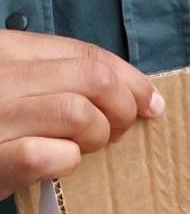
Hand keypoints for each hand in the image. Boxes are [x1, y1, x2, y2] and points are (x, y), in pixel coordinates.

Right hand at [0, 30, 164, 199]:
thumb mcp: (19, 86)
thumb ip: (65, 78)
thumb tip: (140, 95)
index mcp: (6, 49)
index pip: (87, 54)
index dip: (130, 79)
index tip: (151, 101)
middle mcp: (0, 76)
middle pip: (93, 79)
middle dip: (122, 107)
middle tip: (118, 130)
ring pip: (80, 113)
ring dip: (97, 136)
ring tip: (85, 146)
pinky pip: (55, 155)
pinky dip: (69, 162)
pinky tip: (58, 164)